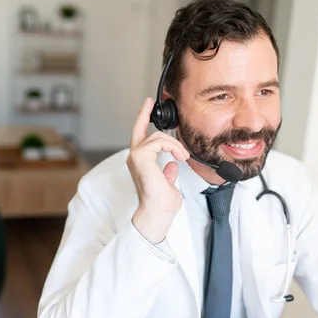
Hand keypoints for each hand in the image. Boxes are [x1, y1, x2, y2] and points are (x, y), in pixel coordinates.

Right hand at [127, 97, 189, 243]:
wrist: (158, 212)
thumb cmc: (161, 203)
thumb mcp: (168, 184)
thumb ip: (168, 172)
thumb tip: (172, 165)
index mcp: (140, 162)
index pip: (140, 137)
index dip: (143, 119)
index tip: (148, 105)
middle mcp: (134, 157)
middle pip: (141, 130)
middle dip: (148, 117)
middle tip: (154, 109)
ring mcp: (135, 156)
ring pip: (157, 136)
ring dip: (174, 145)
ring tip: (183, 157)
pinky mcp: (140, 156)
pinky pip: (158, 141)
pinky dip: (172, 147)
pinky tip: (179, 157)